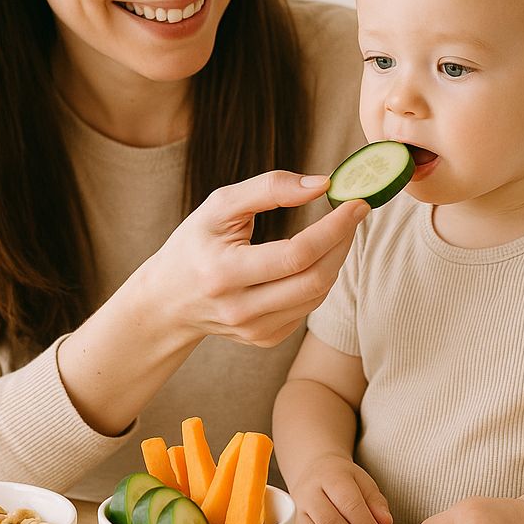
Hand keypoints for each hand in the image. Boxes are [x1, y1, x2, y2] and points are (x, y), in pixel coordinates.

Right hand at [135, 170, 368, 348]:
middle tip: (354, 213)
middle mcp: (240, 309)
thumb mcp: (219, 206)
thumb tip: (320, 184)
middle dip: (343, 242)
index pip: (296, 254)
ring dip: (336, 259)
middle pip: (315, 279)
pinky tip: (314, 258)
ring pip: (317, 295)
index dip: (333, 228)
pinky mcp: (265, 339)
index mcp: (224, 273)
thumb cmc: (195, 245)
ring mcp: (255, 330)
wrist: (167, 301)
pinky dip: (319, 279)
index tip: (355, 202)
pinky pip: (308, 307)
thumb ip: (269, 188)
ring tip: (337, 231)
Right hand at [290, 454, 392, 523]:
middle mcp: (309, 493)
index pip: (348, 502)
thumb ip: (376, 501)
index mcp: (330, 477)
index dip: (365, 521)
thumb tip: (386, 522)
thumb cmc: (341, 479)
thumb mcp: (362, 481)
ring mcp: (297, 513)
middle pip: (329, 522)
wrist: (314, 471)